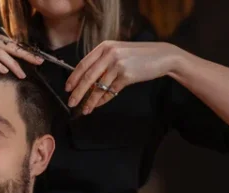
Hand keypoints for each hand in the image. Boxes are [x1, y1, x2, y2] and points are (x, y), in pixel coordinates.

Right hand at [0, 29, 43, 78]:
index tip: (36, 58)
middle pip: (9, 46)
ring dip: (13, 65)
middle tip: (38, 63)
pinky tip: (4, 71)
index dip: (24, 50)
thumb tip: (6, 60)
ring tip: (22, 75)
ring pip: (0, 53)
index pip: (10, 43)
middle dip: (25, 55)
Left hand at [65, 41, 183, 114]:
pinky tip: (97, 105)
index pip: (83, 64)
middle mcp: (109, 54)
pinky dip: (103, 100)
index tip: (67, 88)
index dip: (73, 77)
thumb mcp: (118, 53)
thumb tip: (87, 82)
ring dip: (90, 100)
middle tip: (71, 102)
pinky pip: (110, 91)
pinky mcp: (126, 75)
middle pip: (87, 76)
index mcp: (104, 47)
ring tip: (84, 109)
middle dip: (77, 92)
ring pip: (98, 86)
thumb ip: (103, 63)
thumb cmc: (139, 56)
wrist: (161, 56)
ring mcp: (117, 64)